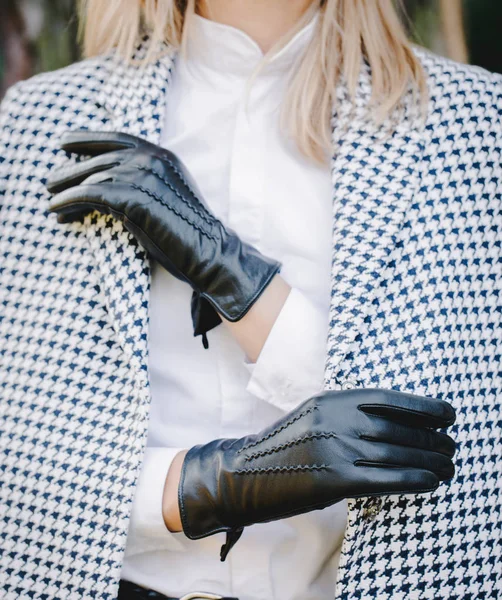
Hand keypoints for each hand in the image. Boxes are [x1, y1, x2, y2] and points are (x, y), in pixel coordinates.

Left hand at [46, 131, 280, 345]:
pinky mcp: (134, 197)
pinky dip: (70, 202)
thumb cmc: (189, 233)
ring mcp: (144, 175)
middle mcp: (153, 158)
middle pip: (100, 158)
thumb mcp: (167, 196)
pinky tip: (57, 212)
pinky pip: (90, 195)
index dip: (88, 139)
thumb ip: (145, 183)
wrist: (210, 252)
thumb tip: (111, 184)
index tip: (65, 142)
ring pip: (92, 176)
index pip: (118, 138)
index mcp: (163, 155)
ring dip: (66, 189)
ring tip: (51, 201)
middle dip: (71, 169)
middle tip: (50, 182)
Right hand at [178, 388, 455, 559]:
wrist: (243, 473)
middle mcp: (336, 419)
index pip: (389, 398)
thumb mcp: (314, 416)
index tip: (447, 415)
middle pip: (398, 427)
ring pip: (396, 453)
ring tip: (447, 466)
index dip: (423, 407)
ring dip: (429, 461)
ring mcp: (334, 448)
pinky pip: (384, 479)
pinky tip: (430, 482)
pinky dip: (413, 480)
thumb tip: (394, 425)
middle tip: (450, 448)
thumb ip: (347, 415)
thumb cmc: (282, 447)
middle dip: (432, 439)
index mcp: (331, 399)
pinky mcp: (333, 479)